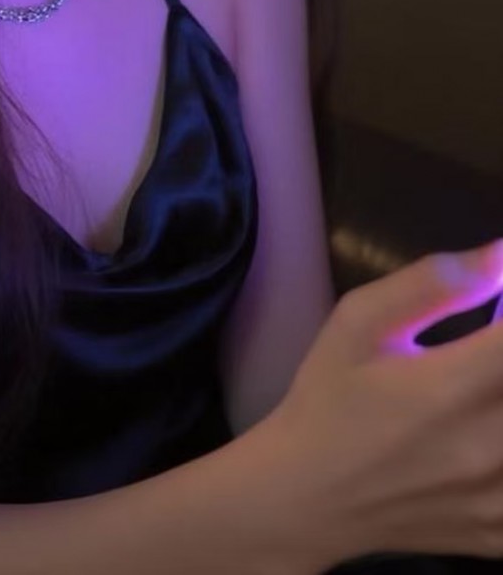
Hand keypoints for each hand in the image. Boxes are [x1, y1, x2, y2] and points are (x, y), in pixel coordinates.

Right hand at [267, 238, 502, 562]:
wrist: (306, 496)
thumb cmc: (329, 397)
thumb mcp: (359, 322)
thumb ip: (434, 283)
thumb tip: (500, 256)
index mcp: (453, 388)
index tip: (499, 307)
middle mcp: (489, 446)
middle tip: (488, 349)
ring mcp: (501, 499)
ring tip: (485, 384)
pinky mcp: (502, 533)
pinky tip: (488, 429)